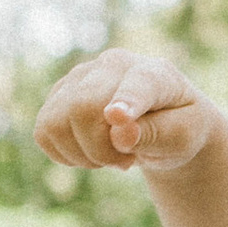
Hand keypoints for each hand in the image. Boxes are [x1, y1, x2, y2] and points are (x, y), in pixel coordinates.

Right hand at [34, 47, 222, 178]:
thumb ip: (158, 134)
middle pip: (83, 107)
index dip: (125, 101)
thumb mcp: (183, 136)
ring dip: (83, 155)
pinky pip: (44, 133)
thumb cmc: (178, 128)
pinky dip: (66, 155)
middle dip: (101, 150)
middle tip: (126, 161)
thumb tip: (120, 133)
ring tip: (110, 155)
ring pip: (56, 123)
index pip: (137, 85)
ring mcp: (81, 77)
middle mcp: (111, 65)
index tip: (117, 117)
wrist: (165, 123)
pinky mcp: (59, 95)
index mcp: (154, 72)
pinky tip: (90, 152)